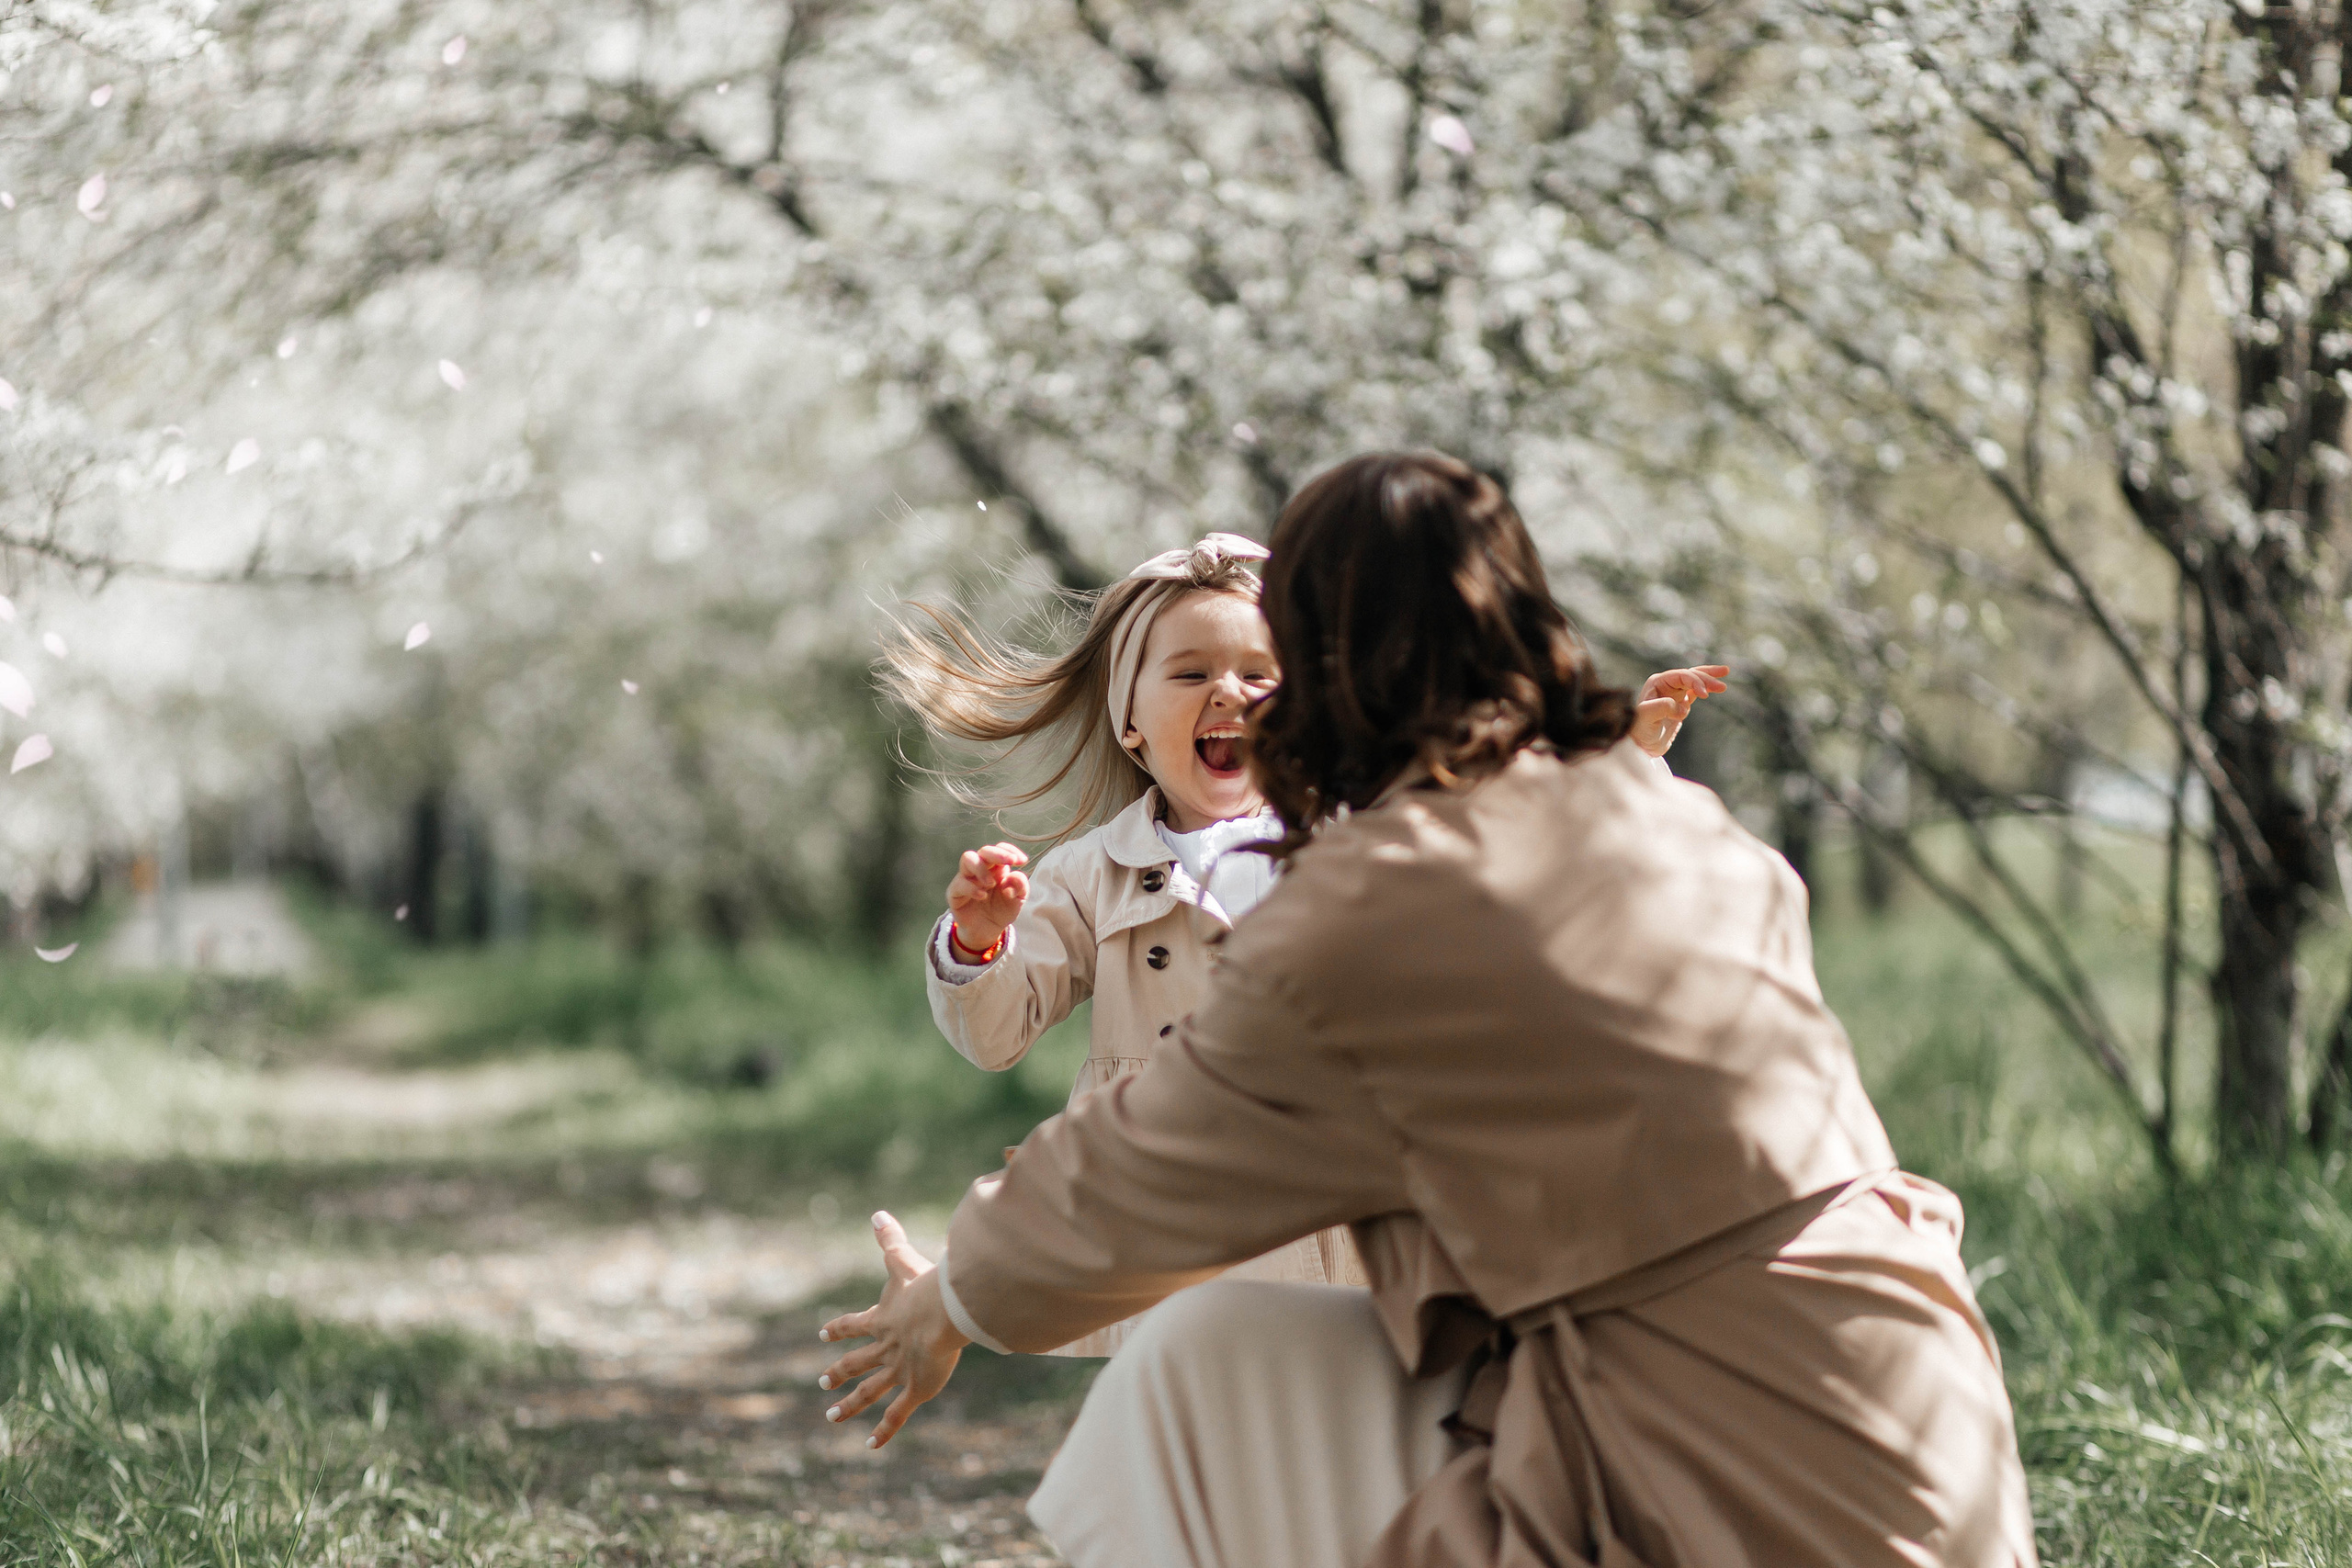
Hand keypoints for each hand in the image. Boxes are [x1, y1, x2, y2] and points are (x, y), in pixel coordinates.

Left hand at [816, 1211, 970, 1449]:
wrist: (944, 1312)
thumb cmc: (928, 1284)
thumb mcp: (904, 1261)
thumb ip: (891, 1239)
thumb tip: (876, 1212)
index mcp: (883, 1319)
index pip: (855, 1325)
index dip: (838, 1329)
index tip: (822, 1334)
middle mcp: (886, 1347)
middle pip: (857, 1362)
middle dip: (839, 1372)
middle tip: (822, 1383)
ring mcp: (899, 1370)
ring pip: (869, 1391)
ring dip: (850, 1405)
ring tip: (830, 1418)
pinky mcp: (916, 1388)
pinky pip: (896, 1414)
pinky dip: (883, 1430)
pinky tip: (869, 1445)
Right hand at [945, 843, 1029, 950]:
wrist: (987, 931)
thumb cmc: (1002, 910)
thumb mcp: (1018, 900)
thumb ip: (1020, 886)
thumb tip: (1015, 874)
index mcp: (997, 867)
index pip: (1000, 849)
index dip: (1010, 850)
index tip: (1022, 861)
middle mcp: (980, 869)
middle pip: (984, 850)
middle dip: (997, 853)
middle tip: (1010, 861)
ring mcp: (966, 879)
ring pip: (968, 858)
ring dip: (981, 868)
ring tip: (991, 883)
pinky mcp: (955, 893)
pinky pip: (959, 883)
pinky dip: (971, 888)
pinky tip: (982, 896)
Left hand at [1632, 665, 1729, 757]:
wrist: (1639, 746)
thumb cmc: (1638, 730)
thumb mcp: (1646, 718)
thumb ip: (1661, 707)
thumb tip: (1682, 707)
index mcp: (1657, 683)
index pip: (1681, 676)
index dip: (1695, 682)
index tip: (1705, 695)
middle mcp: (1665, 685)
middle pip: (1690, 675)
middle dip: (1706, 679)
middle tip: (1722, 687)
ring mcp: (1673, 694)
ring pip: (1694, 681)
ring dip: (1709, 680)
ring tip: (1724, 681)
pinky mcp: (1679, 705)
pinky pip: (1695, 692)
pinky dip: (1705, 690)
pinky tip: (1715, 689)